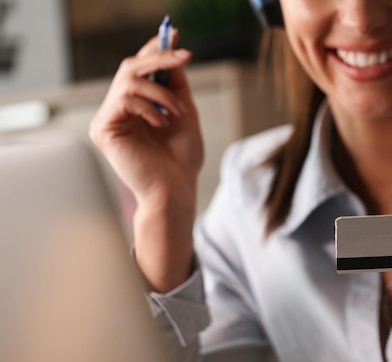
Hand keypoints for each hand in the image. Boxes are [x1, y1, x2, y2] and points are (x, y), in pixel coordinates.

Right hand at [90, 32, 202, 291]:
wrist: (175, 190)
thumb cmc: (181, 160)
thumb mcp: (184, 113)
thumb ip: (175, 86)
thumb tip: (172, 55)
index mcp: (136, 107)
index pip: (140, 70)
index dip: (155, 50)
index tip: (175, 35)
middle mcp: (119, 111)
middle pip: (130, 68)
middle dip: (159, 58)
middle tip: (184, 55)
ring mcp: (108, 119)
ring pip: (128, 80)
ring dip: (161, 91)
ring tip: (178, 112)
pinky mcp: (103, 129)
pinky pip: (123, 99)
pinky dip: (149, 106)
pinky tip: (161, 123)